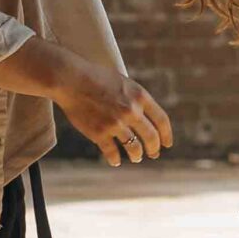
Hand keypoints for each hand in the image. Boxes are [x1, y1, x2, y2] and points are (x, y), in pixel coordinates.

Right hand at [54, 57, 175, 166]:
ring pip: (134, 148)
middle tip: (154, 154)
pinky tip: (115, 161)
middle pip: (151, 137)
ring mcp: (116, 124)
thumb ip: (135, 98)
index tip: (167, 143)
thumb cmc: (94, 77)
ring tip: (136, 157)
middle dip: (154, 148)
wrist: (70, 79)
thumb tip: (143, 116)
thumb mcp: (123, 82)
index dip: (167, 134)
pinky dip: (115, 159)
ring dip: (137, 155)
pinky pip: (112, 152)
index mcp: (140, 96)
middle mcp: (131, 111)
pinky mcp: (99, 133)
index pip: (162, 120)